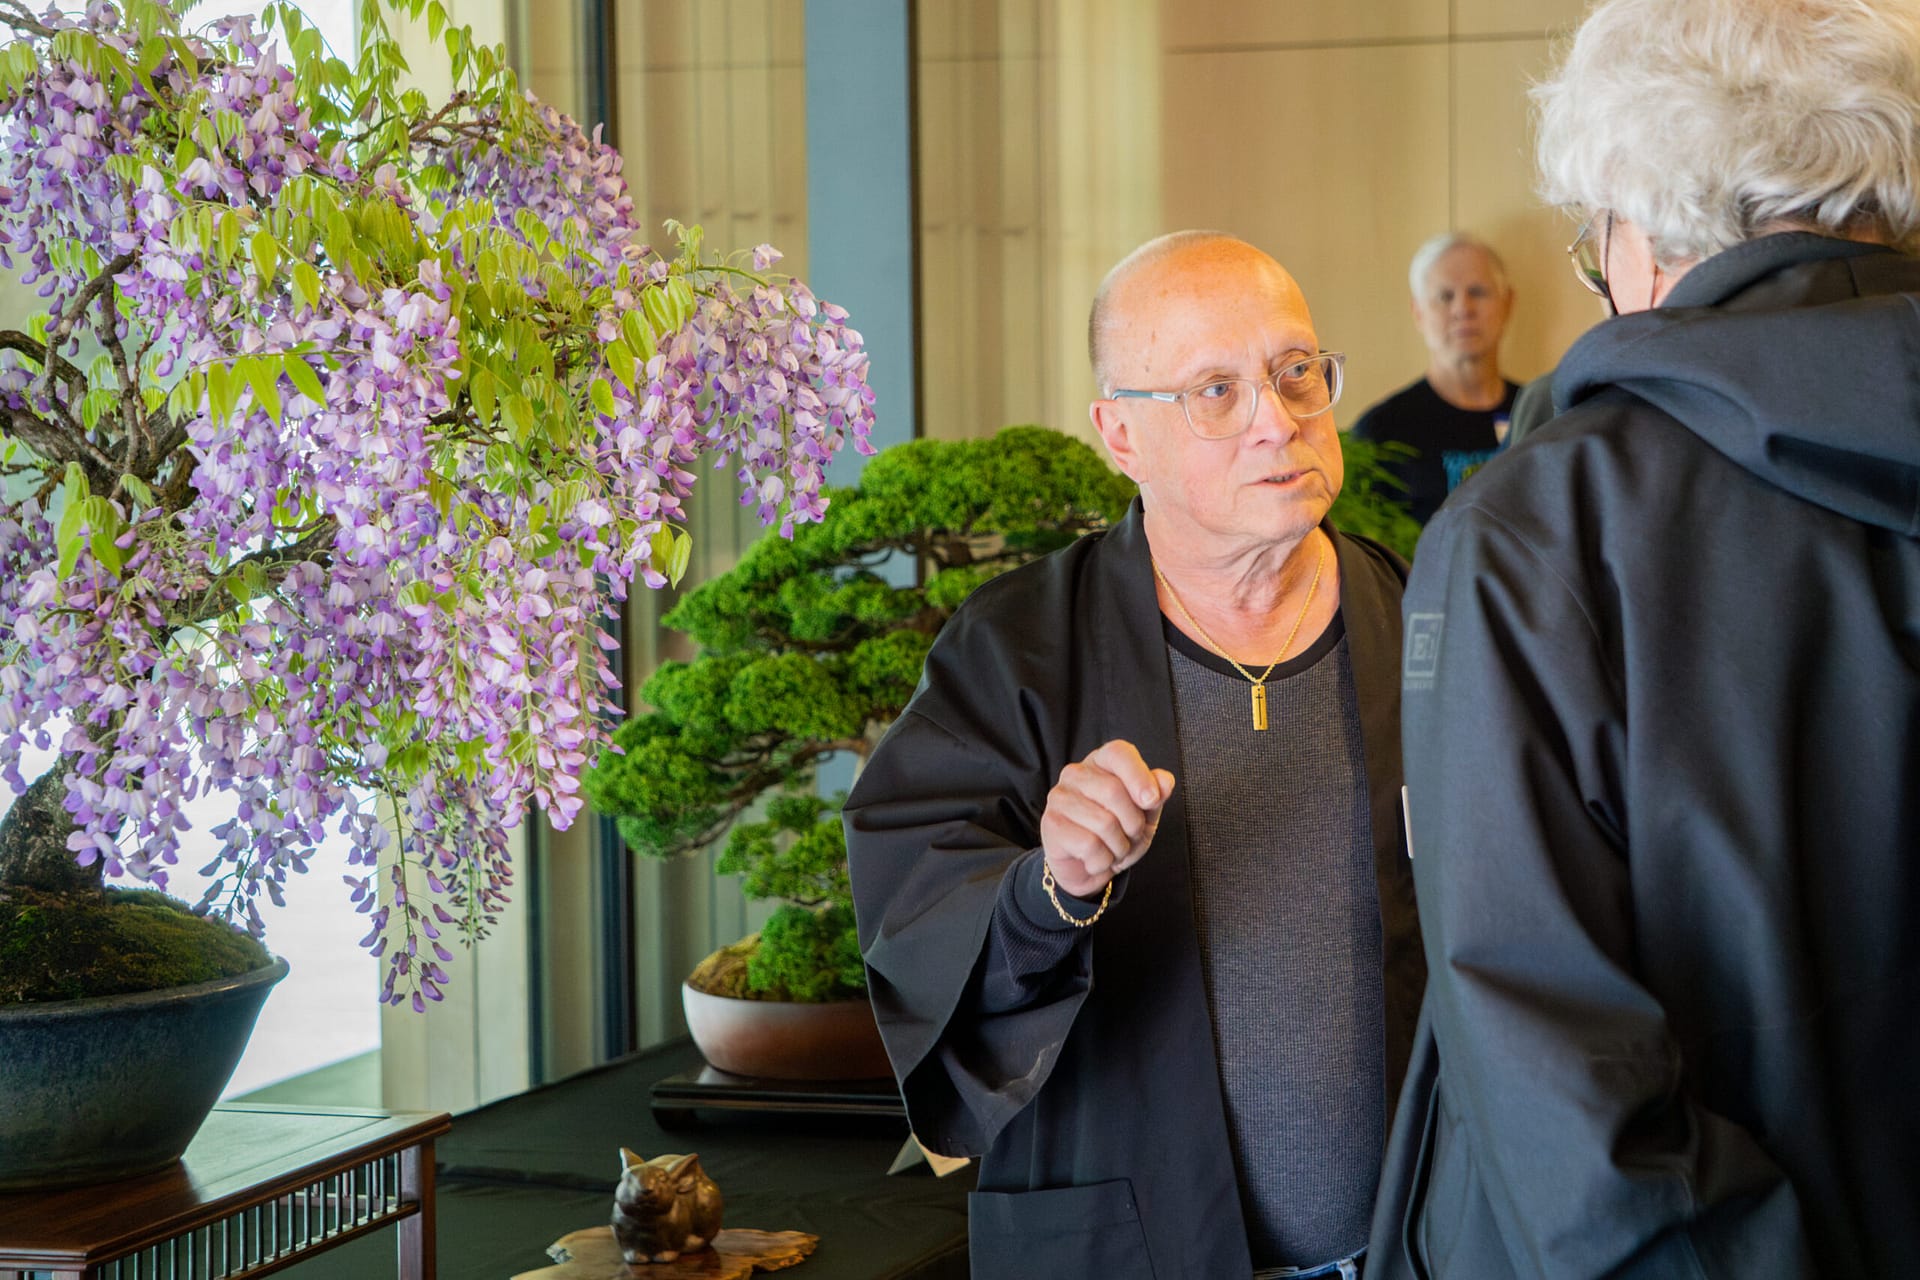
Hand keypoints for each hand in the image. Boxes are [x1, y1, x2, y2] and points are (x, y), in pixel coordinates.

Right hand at [1039, 739, 1176, 897]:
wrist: (1088, 866)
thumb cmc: (1117, 832)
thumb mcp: (1144, 813)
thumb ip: (1156, 794)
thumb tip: (1165, 781)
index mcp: (1101, 762)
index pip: (1118, 752)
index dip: (1139, 775)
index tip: (1152, 801)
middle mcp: (1075, 773)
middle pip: (1114, 792)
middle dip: (1133, 824)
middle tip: (1130, 837)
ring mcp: (1060, 797)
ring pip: (1104, 823)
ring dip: (1119, 847)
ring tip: (1113, 850)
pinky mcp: (1051, 824)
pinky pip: (1090, 845)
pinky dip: (1103, 861)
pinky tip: (1096, 859)